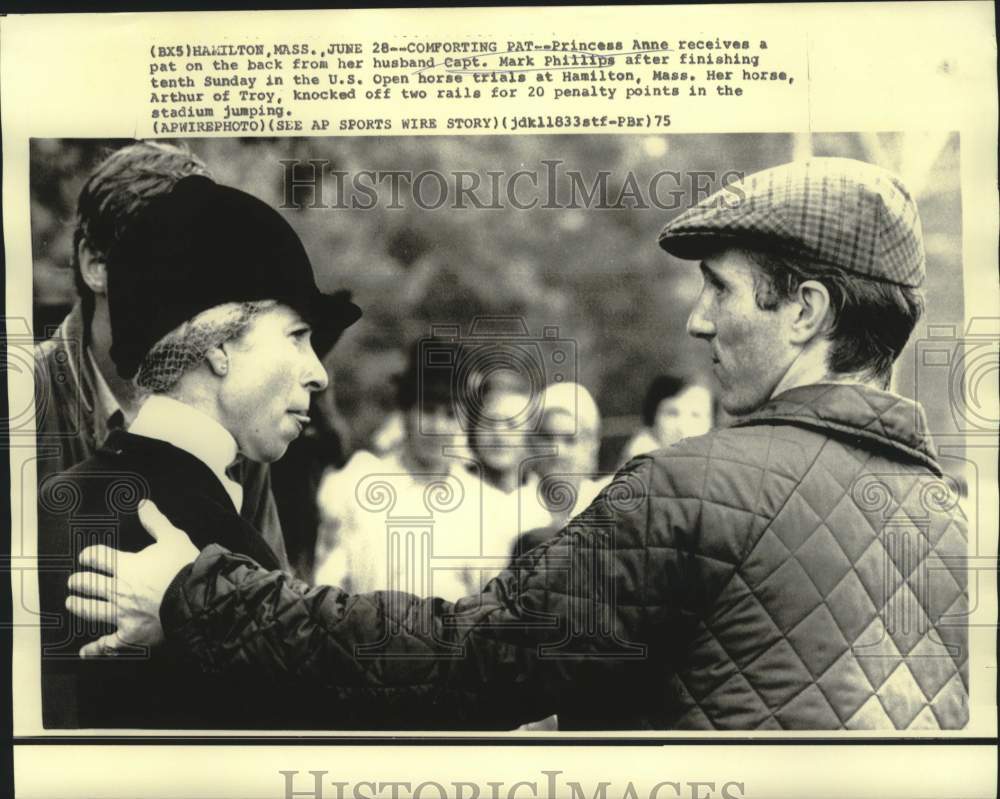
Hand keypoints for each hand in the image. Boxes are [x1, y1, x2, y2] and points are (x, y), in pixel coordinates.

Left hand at [65, 499, 199, 656]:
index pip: (97, 557)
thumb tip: (143, 505)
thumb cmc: (186, 569)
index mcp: (126, 566)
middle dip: (79, 580)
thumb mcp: (173, 538)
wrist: (198, 598)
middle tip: (76, 580)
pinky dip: (96, 647)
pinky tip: (88, 650)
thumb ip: (155, 521)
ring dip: (78, 605)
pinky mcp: (131, 634)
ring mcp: (122, 614)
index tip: (87, 556)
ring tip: (72, 602)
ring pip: (90, 610)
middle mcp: (118, 590)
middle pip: (88, 583)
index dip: (89, 555)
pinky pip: (109, 643)